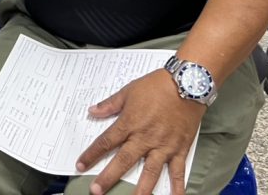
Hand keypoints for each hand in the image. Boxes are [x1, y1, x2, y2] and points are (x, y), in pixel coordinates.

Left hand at [75, 70, 205, 194]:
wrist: (186, 84)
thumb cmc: (157, 85)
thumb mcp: (128, 91)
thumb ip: (110, 104)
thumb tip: (92, 111)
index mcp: (130, 123)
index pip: (106, 142)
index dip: (92, 154)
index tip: (81, 165)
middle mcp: (145, 138)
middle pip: (123, 161)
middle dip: (109, 177)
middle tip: (96, 190)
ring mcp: (163, 146)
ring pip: (150, 172)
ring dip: (141, 189)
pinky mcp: (179, 149)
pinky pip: (177, 171)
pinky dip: (177, 187)